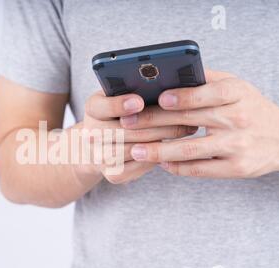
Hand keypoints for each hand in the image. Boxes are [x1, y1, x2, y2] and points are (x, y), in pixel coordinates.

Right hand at [75, 91, 196, 183]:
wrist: (103, 144)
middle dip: (157, 123)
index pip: (100, 106)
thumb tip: (167, 82)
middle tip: (185, 115)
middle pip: (123, 130)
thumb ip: (135, 89)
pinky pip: (138, 167)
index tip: (139, 102)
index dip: (119, 105)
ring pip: (134, 150)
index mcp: (92, 108)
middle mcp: (90, 133)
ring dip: (163, 140)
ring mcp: (99, 156)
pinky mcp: (112, 174)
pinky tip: (175, 147)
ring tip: (187, 128)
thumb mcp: (122, 96)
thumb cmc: (122, 112)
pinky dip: (158, 157)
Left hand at [124, 70, 278, 177]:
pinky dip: (178, 167)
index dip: (183, 96)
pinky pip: (201, 169)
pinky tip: (161, 164)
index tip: (158, 98)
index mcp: (238, 92)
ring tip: (137, 151)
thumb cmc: (250, 107)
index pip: (209, 92)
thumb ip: (206, 80)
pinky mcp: (237, 168)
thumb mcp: (236, 86)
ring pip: (192, 149)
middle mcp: (239, 118)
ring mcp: (238, 145)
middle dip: (154, 122)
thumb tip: (167, 75)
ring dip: (160, 151)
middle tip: (127, 124)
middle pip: (190, 120)